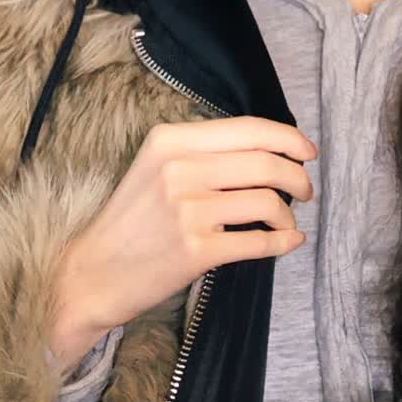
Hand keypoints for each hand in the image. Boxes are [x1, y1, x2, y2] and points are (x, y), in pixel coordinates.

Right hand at [48, 116, 316, 369]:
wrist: (93, 273)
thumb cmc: (133, 220)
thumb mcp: (155, 166)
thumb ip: (204, 152)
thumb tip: (271, 150)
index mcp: (170, 140)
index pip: (248, 129)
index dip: (288, 138)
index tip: (308, 152)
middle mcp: (178, 169)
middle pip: (266, 165)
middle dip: (299, 178)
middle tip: (306, 191)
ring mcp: (187, 211)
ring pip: (269, 202)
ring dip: (289, 215)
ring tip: (285, 223)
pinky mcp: (196, 251)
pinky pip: (260, 242)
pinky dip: (284, 242)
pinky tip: (288, 242)